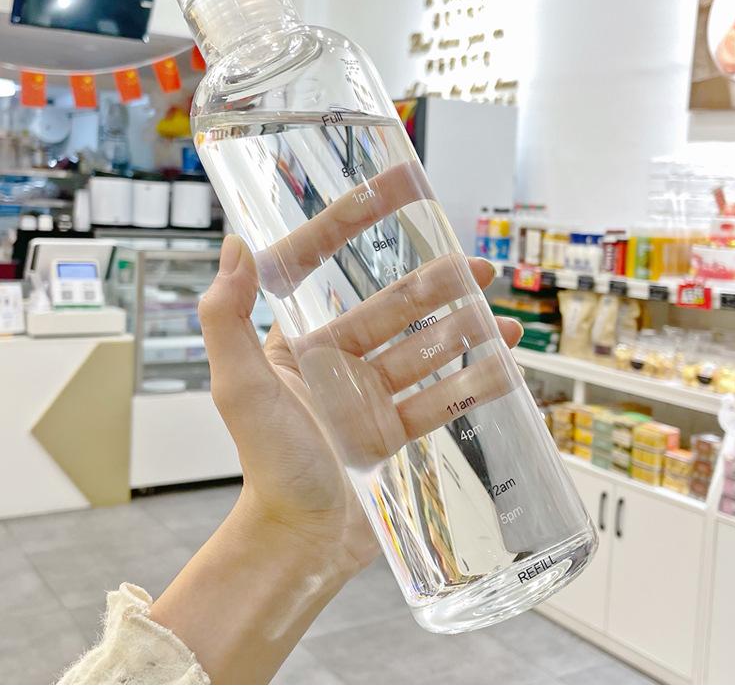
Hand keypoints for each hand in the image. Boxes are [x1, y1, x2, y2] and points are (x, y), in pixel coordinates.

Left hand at [199, 234, 524, 576]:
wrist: (301, 542)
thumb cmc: (266, 464)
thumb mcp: (238, 387)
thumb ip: (225, 318)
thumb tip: (235, 243)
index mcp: (303, 342)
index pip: (326, 269)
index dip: (353, 228)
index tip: (391, 194)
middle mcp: (341, 362)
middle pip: (396, 309)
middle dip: (439, 286)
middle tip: (480, 268)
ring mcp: (374, 395)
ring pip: (428, 350)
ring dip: (467, 331)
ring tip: (502, 317)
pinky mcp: (400, 429)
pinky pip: (444, 398)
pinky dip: (476, 381)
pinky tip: (507, 365)